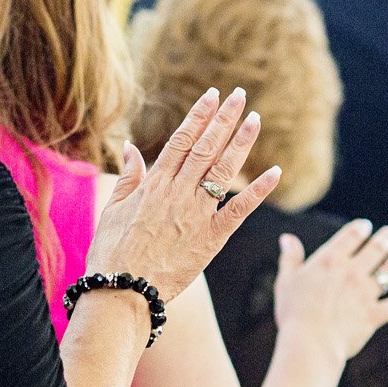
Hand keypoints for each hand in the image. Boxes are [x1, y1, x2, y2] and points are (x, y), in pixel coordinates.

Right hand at [84, 87, 283, 301]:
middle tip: (240, 95)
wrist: (122, 291)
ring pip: (223, 170)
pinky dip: (258, 190)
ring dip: (241, 143)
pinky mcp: (212, 238)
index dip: (199, 116)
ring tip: (255, 119)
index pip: (181, 140)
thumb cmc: (112, 254)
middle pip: (205, 147)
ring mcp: (196, 214)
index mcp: (154, 184)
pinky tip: (275, 172)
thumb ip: (128, 177)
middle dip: (224, 119)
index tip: (212, 95)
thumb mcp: (113, 210)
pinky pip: (239, 209)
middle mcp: (177, 193)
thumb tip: (131, 146)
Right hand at [273, 221, 387, 364]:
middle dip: (385, 238)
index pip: (351, 235)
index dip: (360, 228)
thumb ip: (290, 258)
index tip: (365, 226)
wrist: (309, 344)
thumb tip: (287, 238)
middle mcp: (352, 272)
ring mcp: (366, 294)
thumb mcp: (286, 281)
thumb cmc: (293, 313)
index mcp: (330, 261)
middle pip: (375, 248)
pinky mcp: (374, 315)